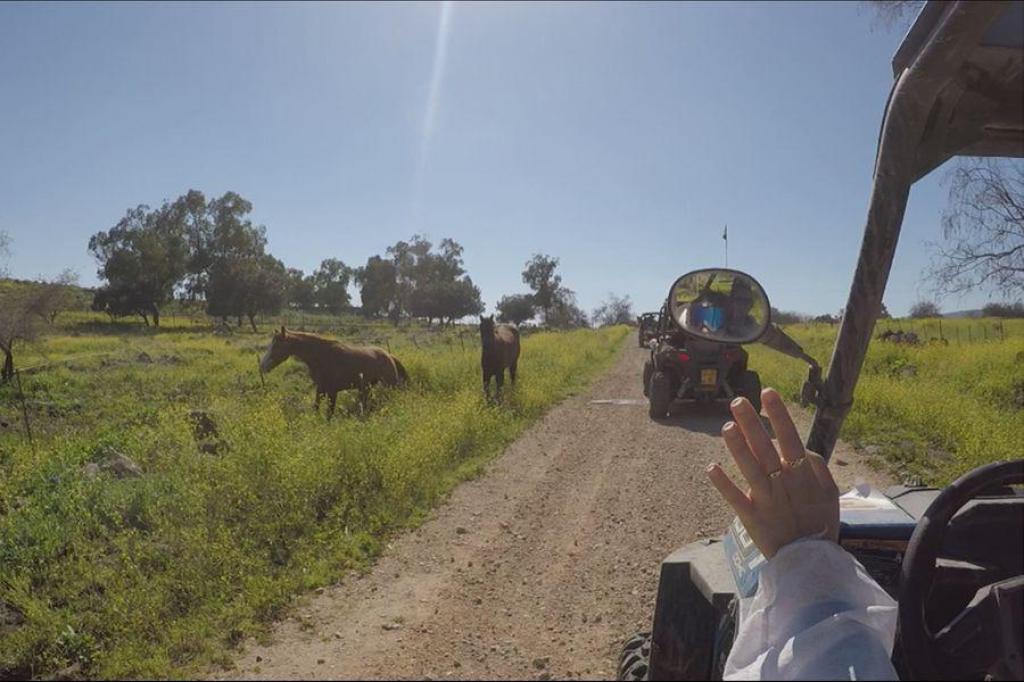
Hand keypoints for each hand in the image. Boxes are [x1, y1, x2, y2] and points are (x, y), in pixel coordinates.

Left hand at [706, 388, 839, 558]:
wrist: (812, 563)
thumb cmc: (820, 523)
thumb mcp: (829, 494)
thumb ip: (818, 468)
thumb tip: (802, 448)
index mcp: (803, 476)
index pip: (790, 439)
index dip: (779, 415)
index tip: (767, 392)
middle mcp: (783, 485)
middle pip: (766, 449)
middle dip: (751, 423)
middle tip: (737, 401)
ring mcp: (766, 501)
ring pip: (750, 470)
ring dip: (738, 448)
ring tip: (726, 426)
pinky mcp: (752, 518)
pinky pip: (735, 499)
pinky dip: (724, 484)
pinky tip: (711, 467)